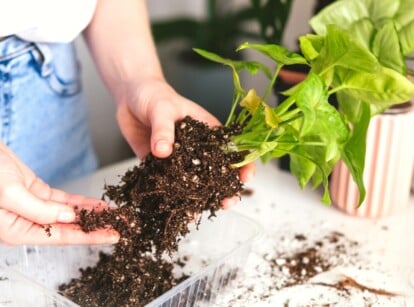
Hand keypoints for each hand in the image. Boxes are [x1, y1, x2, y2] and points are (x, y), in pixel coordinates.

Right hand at [0, 143, 118, 244]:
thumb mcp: (9, 193)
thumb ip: (40, 211)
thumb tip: (68, 218)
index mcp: (17, 231)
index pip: (62, 238)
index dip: (91, 237)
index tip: (113, 236)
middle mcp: (26, 223)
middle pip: (69, 228)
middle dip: (97, 226)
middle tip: (122, 224)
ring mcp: (32, 207)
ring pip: (69, 214)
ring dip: (92, 214)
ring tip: (115, 214)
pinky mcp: (35, 192)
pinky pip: (63, 200)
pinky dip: (80, 201)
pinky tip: (97, 204)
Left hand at [115, 76, 255, 206]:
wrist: (129, 97)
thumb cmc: (153, 94)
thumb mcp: (162, 108)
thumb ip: (164, 129)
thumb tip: (163, 152)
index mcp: (207, 131)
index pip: (231, 149)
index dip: (242, 164)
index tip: (245, 178)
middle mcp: (196, 149)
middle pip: (215, 172)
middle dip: (223, 189)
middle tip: (226, 203)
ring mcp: (178, 160)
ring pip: (192, 183)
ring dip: (197, 199)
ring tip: (197, 213)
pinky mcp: (159, 167)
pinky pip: (167, 185)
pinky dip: (171, 198)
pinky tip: (173, 210)